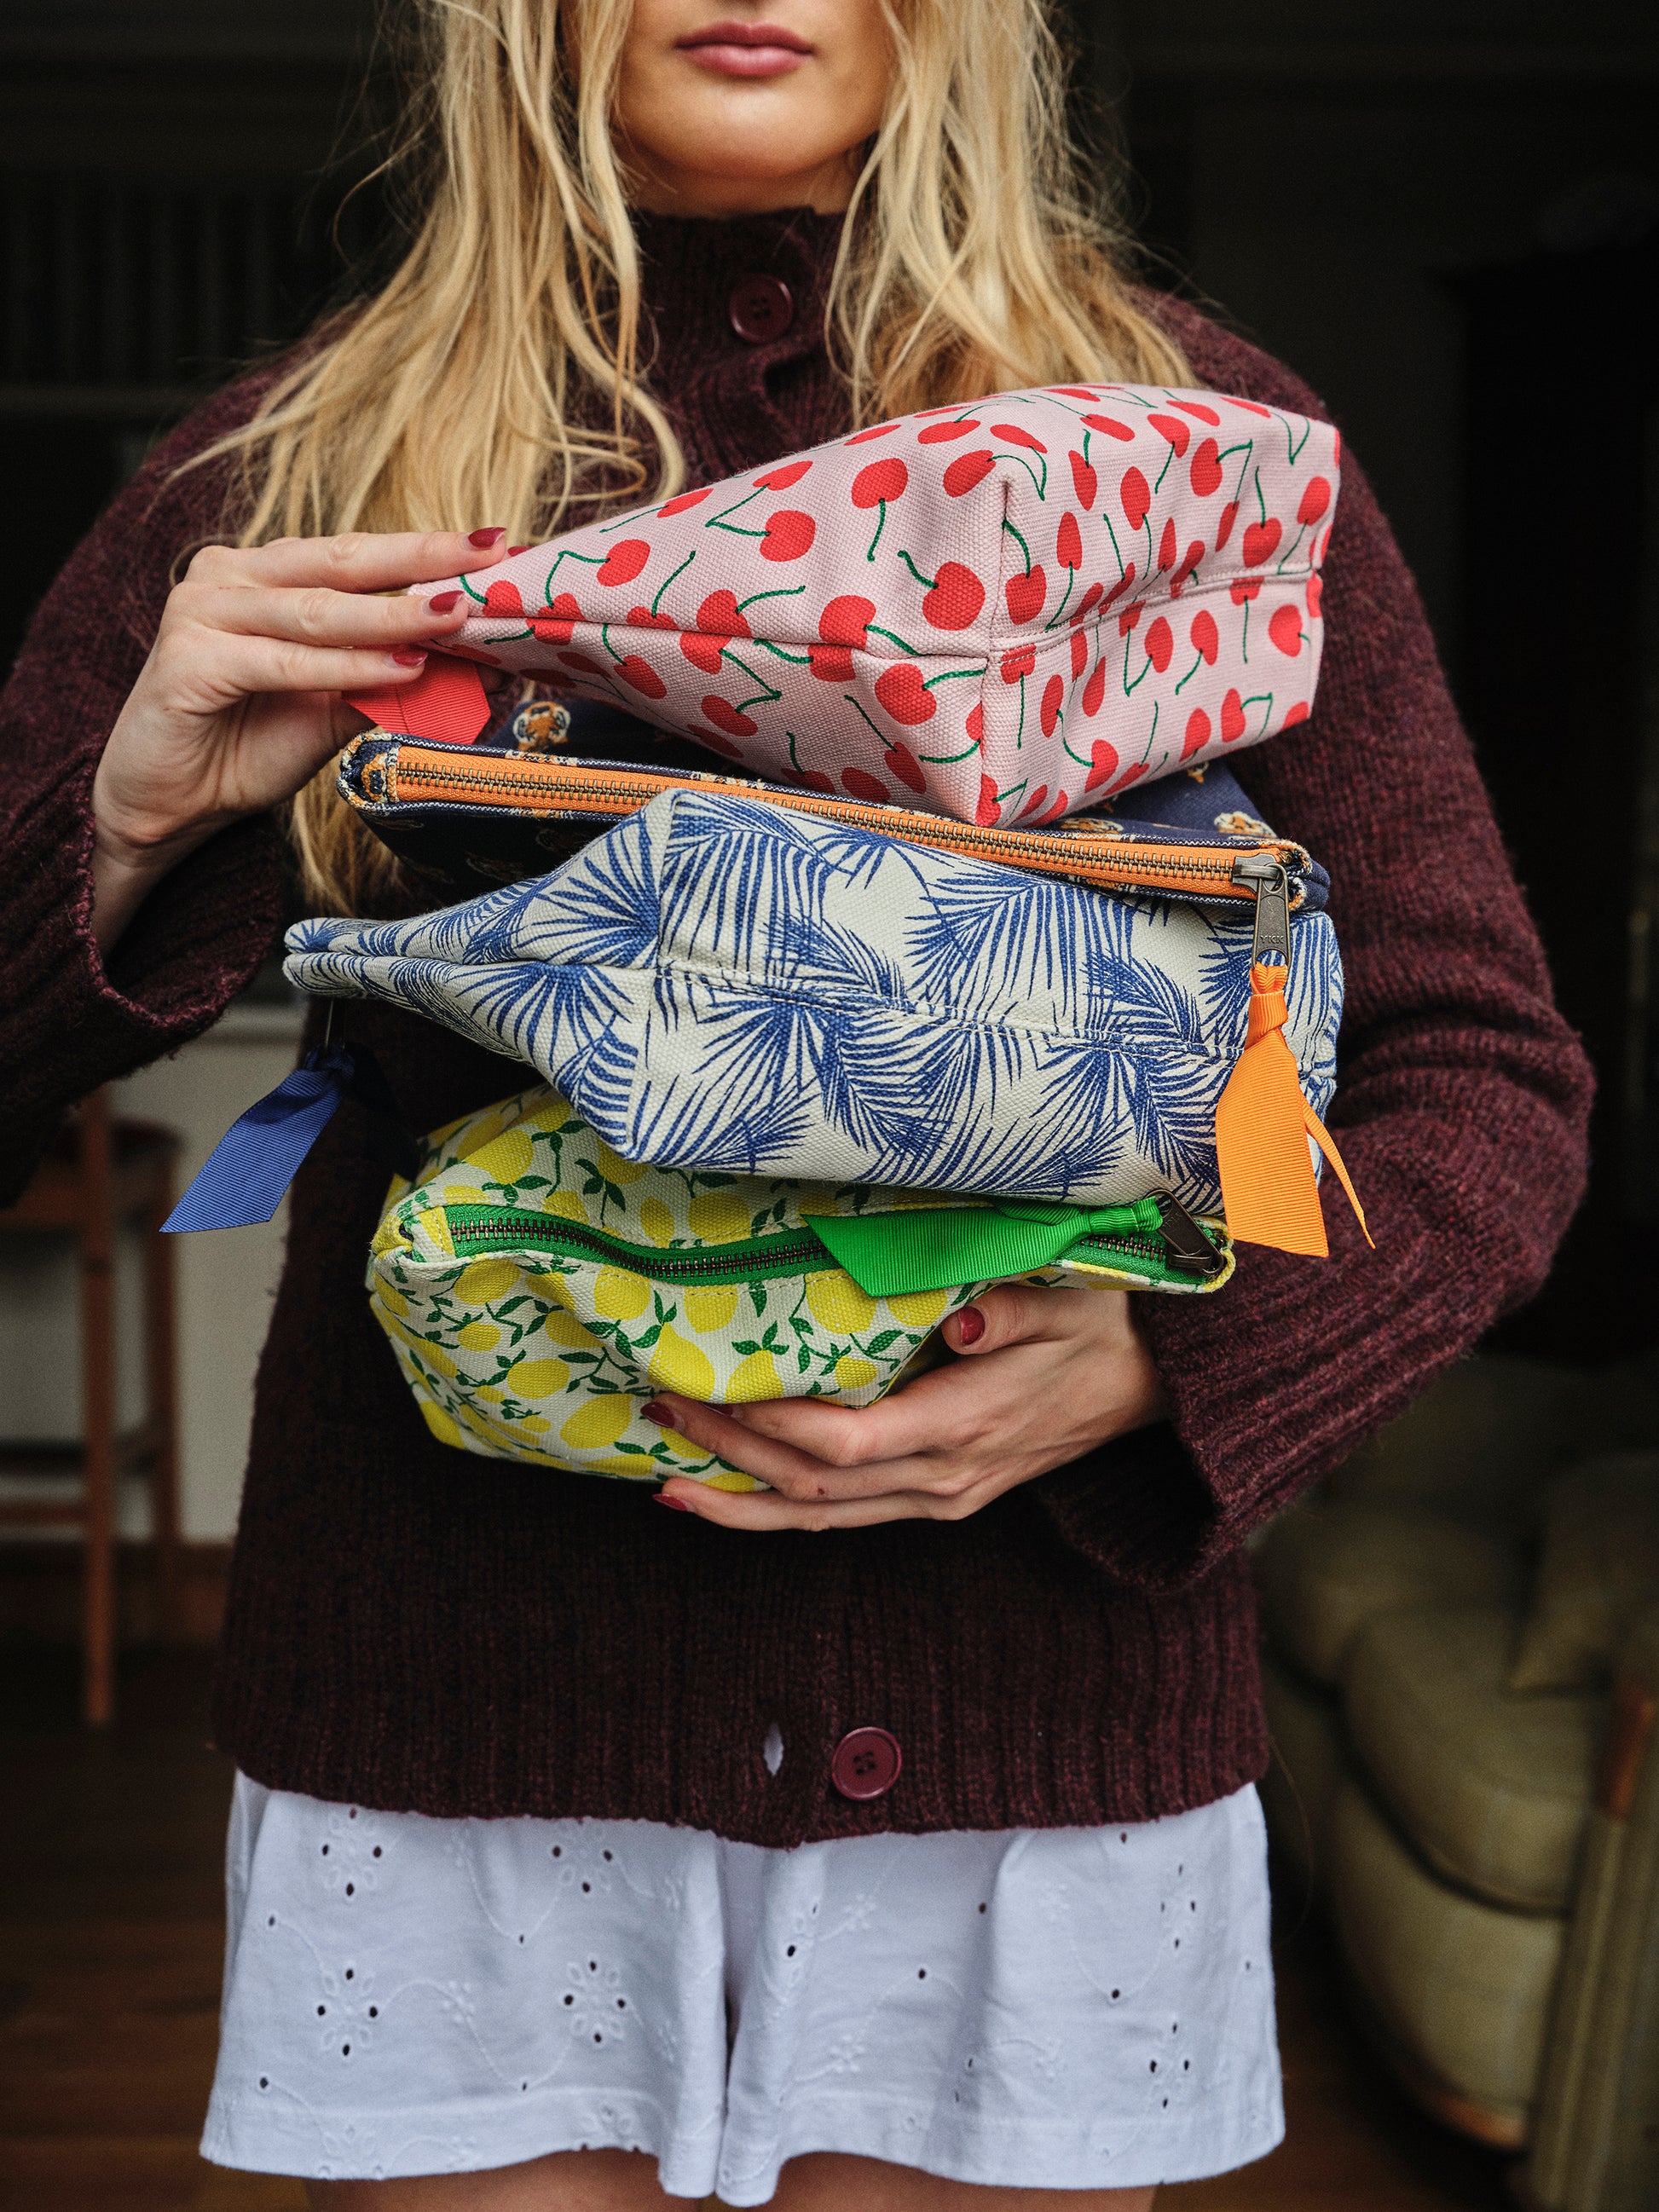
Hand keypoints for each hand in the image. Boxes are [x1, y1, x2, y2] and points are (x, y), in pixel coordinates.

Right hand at [89, 527, 511, 948]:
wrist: (171, 804)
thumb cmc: (248, 745)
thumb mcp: (336, 705)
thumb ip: (390, 675)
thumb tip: (478, 665)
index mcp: (265, 573)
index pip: (357, 554)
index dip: (425, 551)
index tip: (494, 547)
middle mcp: (230, 575)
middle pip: (341, 561)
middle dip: (421, 559)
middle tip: (487, 556)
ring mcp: (203, 612)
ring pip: (316, 610)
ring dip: (391, 616)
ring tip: (453, 617)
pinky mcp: (189, 660)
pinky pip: (285, 662)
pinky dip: (345, 667)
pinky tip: (399, 669)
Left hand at [648, 1280, 1169, 1530]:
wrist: (1154, 1389)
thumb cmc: (1104, 1331)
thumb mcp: (1072, 1305)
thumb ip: (1015, 1313)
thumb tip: (963, 1321)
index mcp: (962, 1428)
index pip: (842, 1444)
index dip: (766, 1427)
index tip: (704, 1388)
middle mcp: (941, 1479)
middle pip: (811, 1488)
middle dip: (727, 1456)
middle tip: (658, 1414)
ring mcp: (938, 1497)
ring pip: (819, 1519)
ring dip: (741, 1505)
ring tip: (667, 1479)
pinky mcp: (936, 1496)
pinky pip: (843, 1515)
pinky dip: (780, 1511)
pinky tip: (733, 1496)